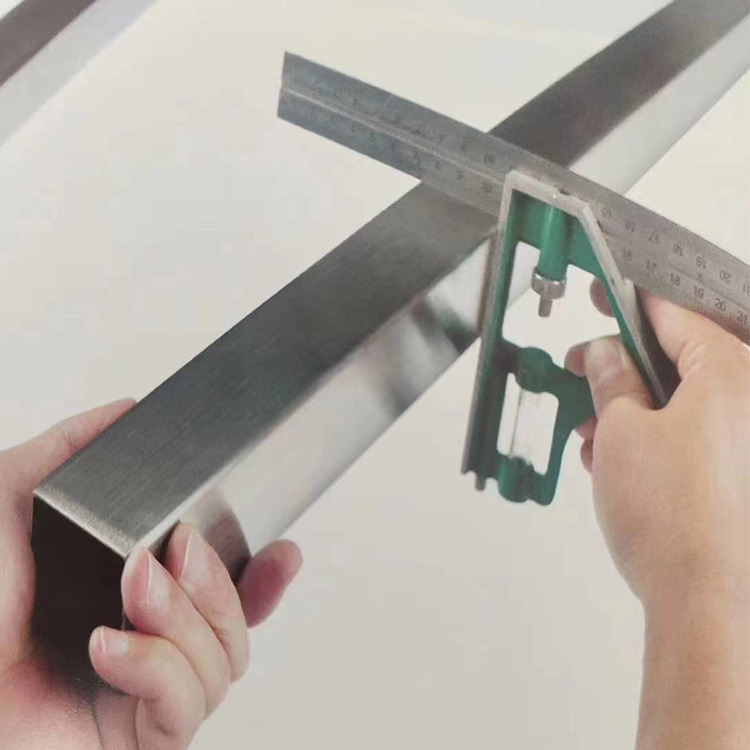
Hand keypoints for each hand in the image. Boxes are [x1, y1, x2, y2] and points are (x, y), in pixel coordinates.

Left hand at [0, 401, 302, 749]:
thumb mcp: (8, 502)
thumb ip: (67, 450)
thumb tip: (124, 413)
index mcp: (134, 597)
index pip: (225, 589)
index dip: (262, 574)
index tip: (280, 549)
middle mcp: (151, 646)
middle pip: (236, 622)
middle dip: (220, 583)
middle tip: (181, 550)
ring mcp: (146, 697)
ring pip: (223, 661)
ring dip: (183, 617)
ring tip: (132, 590)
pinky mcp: (139, 742)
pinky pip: (185, 707)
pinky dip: (155, 669)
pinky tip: (107, 648)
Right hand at [567, 282, 748, 748]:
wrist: (703, 596)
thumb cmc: (674, 516)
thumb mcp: (619, 430)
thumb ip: (610, 381)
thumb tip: (605, 356)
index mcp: (727, 374)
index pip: (672, 314)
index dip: (627, 299)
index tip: (602, 290)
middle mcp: (744, 400)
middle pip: (674, 357)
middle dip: (621, 364)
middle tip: (583, 367)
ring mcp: (739, 437)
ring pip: (676, 397)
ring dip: (628, 405)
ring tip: (590, 428)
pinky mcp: (730, 468)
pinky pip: (685, 431)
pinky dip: (648, 434)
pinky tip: (612, 456)